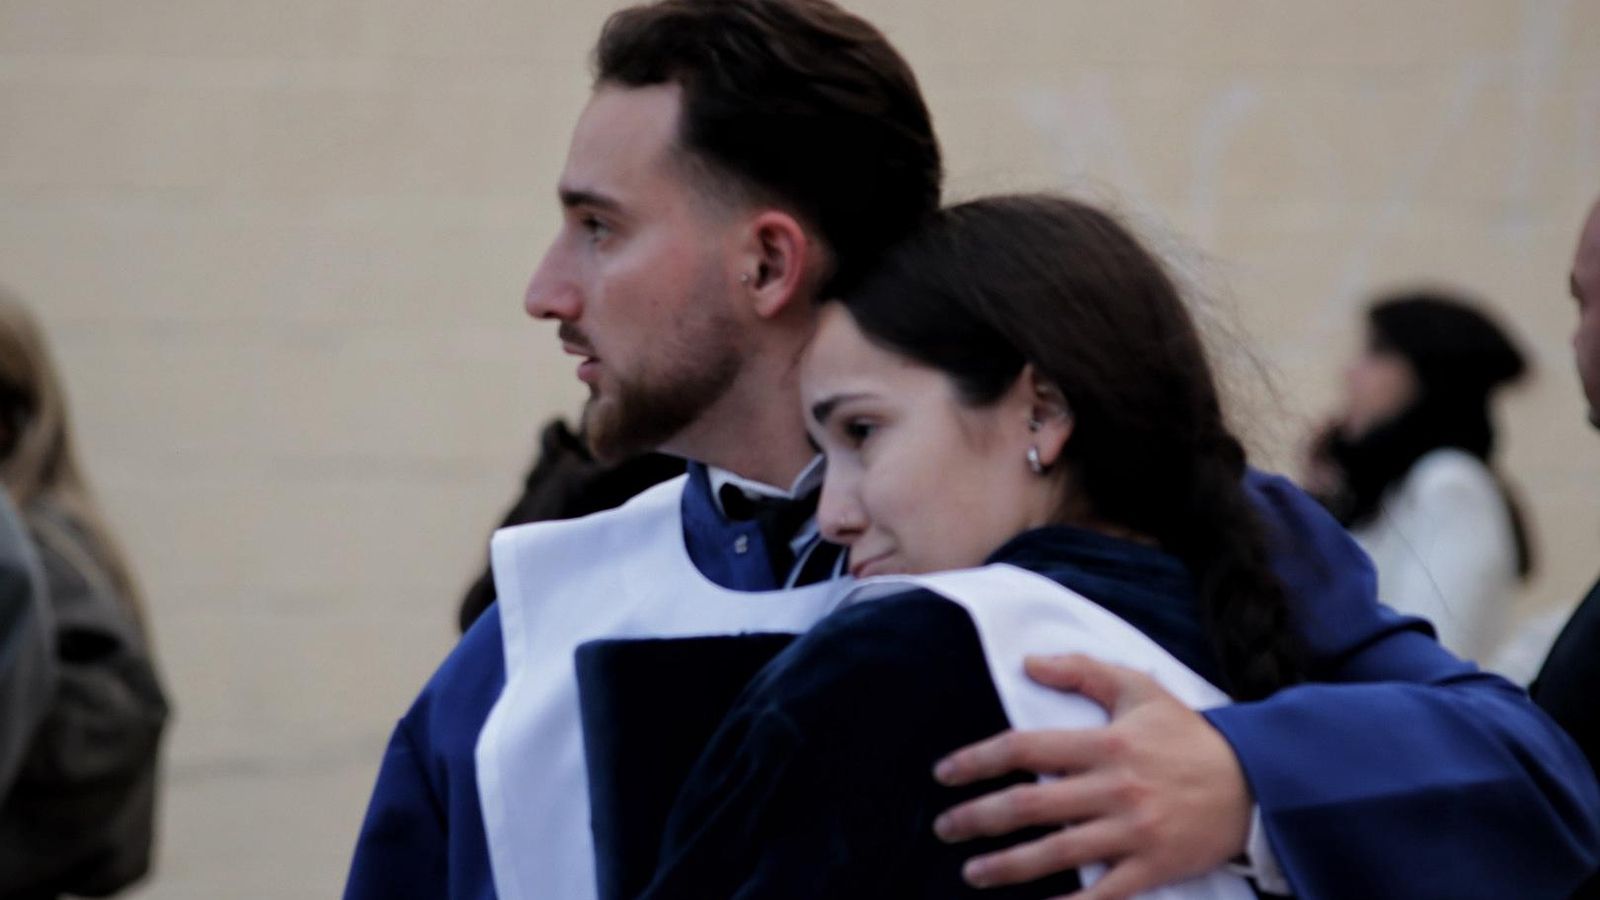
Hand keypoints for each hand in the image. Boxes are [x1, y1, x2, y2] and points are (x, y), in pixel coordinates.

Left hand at [931, 654, 1251, 898]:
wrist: (1256, 782)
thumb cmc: (1187, 735)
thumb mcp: (1139, 689)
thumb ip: (1082, 672)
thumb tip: (1029, 663)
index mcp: (1106, 743)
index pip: (1025, 748)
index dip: (978, 760)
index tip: (944, 774)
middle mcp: (1114, 788)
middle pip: (1031, 804)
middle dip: (979, 818)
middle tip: (945, 827)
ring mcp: (1133, 831)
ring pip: (1057, 852)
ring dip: (1007, 865)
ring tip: (972, 872)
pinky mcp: (1153, 867)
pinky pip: (1103, 894)